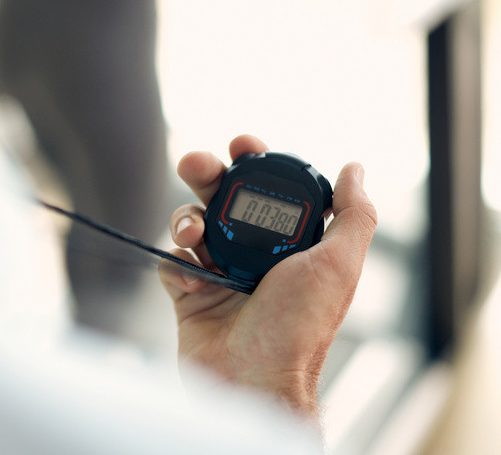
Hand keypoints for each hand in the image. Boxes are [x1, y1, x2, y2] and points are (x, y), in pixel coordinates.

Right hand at [160, 135, 376, 417]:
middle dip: (206, 173)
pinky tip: (190, 276)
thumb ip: (352, 214)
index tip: (243, 145)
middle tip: (195, 163)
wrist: (254, 382)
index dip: (255, 163)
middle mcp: (252, 255)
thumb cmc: (299, 330)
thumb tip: (355, 169)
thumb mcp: (338, 265)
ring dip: (185, 218)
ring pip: (192, 223)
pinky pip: (172, 262)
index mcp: (289, 245)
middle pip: (222, 198)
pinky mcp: (188, 294)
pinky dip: (175, 263)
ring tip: (191, 233)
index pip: (268, 190)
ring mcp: (218, 273)